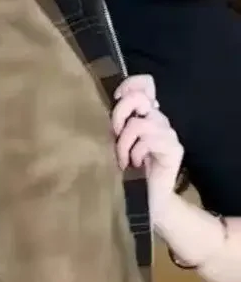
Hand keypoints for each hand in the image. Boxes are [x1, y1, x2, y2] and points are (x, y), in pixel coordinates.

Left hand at [112, 75, 183, 220]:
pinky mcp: (174, 148)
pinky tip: (133, 164)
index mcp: (145, 114)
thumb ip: (116, 123)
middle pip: (139, 99)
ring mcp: (168, 133)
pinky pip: (149, 140)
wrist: (145, 196)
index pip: (145, 85)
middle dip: (119, 114)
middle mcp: (158, 119)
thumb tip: (107, 104)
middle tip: (114, 134)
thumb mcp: (115, 141)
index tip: (116, 97)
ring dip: (124, 143)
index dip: (130, 85)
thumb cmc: (125, 168)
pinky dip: (135, 152)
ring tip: (122, 159)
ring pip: (139, 123)